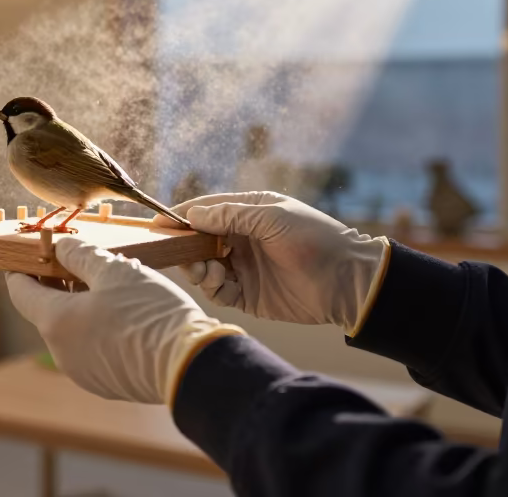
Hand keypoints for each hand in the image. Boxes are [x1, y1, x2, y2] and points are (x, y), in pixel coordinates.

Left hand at [5, 237, 243, 404]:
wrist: (189, 366)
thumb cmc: (148, 313)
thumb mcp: (114, 270)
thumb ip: (80, 255)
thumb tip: (61, 247)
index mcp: (55, 322)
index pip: (20, 291)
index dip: (23, 268)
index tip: (33, 254)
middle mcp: (62, 352)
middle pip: (48, 310)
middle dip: (63, 282)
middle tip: (85, 261)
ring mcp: (84, 372)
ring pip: (74, 329)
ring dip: (85, 305)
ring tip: (117, 285)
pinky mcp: (107, 383)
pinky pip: (94, 348)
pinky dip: (101, 328)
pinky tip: (128, 313)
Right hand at [153, 192, 387, 333]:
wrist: (347, 280)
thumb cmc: (314, 238)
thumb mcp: (270, 217)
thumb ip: (229, 215)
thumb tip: (192, 214)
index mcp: (250, 213)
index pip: (207, 211)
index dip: (183, 216)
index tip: (160, 224)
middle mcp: (242, 240)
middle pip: (199, 241)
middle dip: (186, 245)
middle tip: (178, 250)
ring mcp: (244, 268)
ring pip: (204, 267)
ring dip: (196, 266)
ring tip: (202, 266)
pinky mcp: (247, 296)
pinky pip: (218, 291)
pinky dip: (211, 285)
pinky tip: (218, 277)